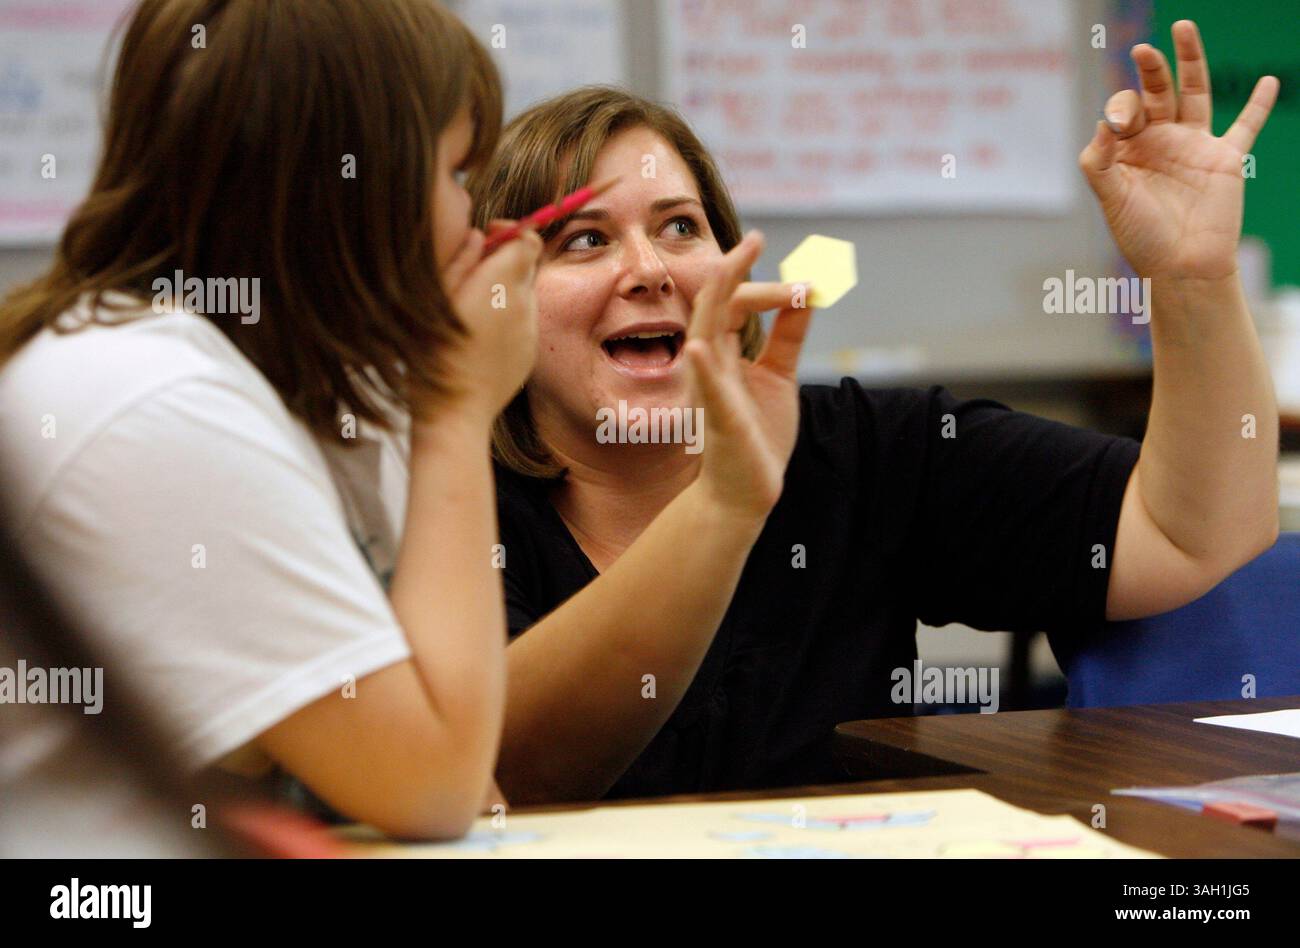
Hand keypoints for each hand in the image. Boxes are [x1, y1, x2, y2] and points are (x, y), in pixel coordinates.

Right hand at [434, 222, 542, 425]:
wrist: (454, 411)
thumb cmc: (433, 351)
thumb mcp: (437, 294)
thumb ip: (461, 258)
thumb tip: (480, 236)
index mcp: (500, 282)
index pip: (528, 238)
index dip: (510, 233)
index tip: (487, 240)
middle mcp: (523, 302)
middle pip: (527, 266)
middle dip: (505, 263)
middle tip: (474, 275)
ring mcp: (530, 330)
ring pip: (524, 296)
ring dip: (504, 293)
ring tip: (471, 312)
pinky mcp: (530, 352)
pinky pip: (522, 324)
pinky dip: (506, 321)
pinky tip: (479, 337)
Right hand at [684, 231, 814, 519]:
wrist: (744, 492)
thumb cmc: (757, 434)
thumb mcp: (779, 375)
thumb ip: (788, 336)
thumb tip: (807, 293)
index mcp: (723, 354)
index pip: (734, 303)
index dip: (760, 282)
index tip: (795, 271)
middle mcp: (710, 365)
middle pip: (715, 308)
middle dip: (732, 272)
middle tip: (755, 239)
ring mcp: (711, 390)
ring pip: (705, 336)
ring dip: (715, 301)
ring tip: (725, 267)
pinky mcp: (719, 419)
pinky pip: (708, 391)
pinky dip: (704, 369)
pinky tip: (700, 348)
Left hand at [1078, 20, 1278, 281]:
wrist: (1181, 267)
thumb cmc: (1141, 237)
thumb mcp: (1111, 199)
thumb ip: (1098, 162)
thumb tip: (1102, 123)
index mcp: (1128, 150)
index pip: (1123, 112)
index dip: (1119, 110)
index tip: (1118, 123)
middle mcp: (1159, 142)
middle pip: (1155, 93)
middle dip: (1149, 71)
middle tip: (1143, 49)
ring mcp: (1193, 146)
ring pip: (1194, 93)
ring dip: (1191, 62)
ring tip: (1183, 28)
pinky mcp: (1225, 158)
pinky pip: (1245, 126)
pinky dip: (1258, 105)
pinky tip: (1267, 82)